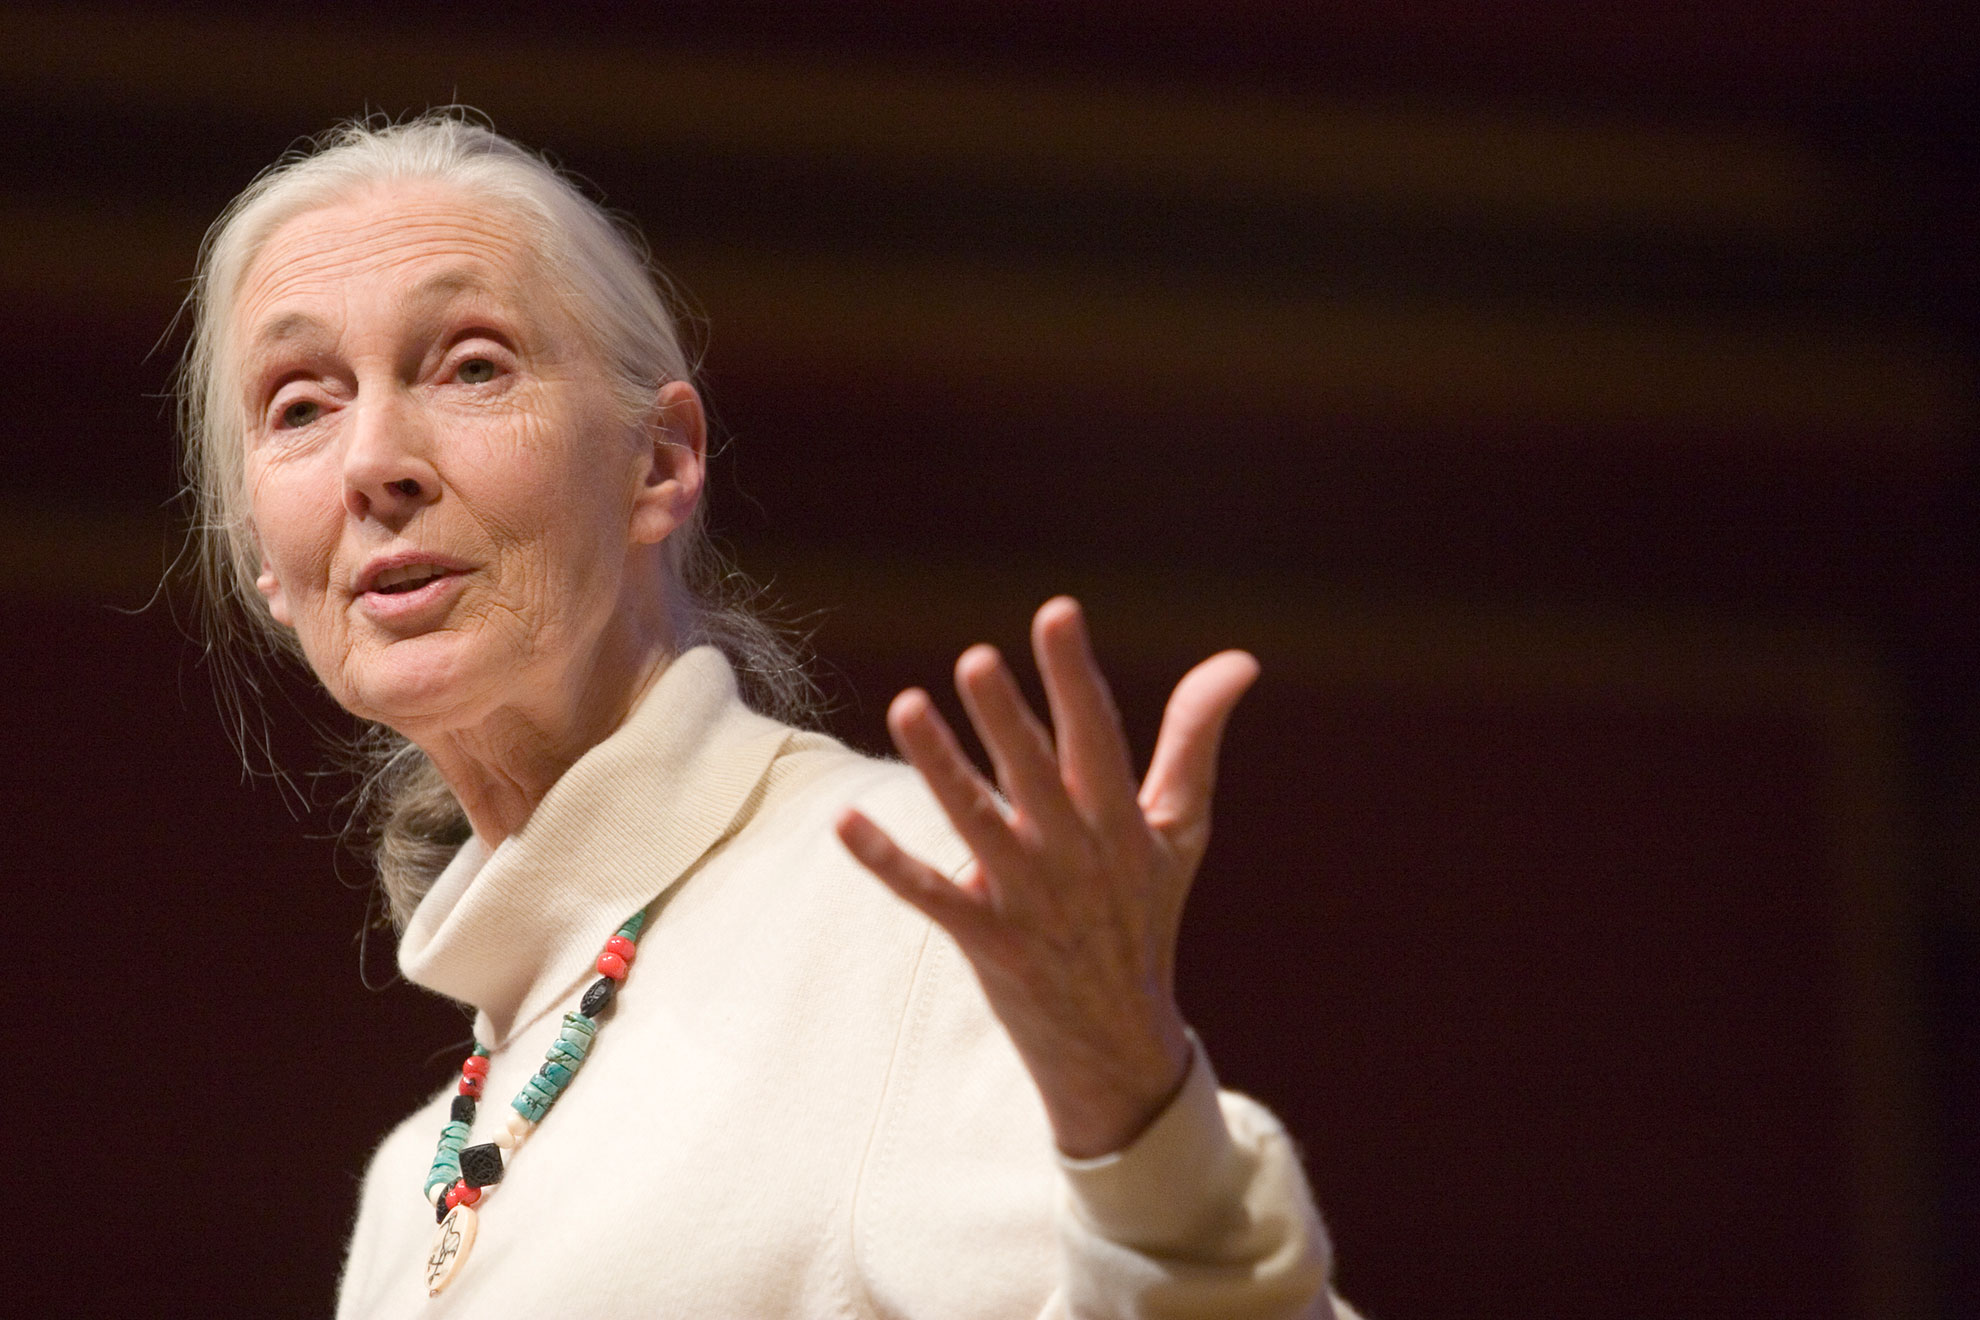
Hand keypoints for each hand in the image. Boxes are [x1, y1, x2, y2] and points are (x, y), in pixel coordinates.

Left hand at [836, 596, 1259, 1158]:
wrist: (1121, 1043)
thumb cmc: (1146, 913)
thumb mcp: (1182, 829)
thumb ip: (1195, 738)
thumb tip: (1240, 659)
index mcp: (1120, 821)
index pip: (1097, 735)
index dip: (1074, 675)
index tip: (1057, 612)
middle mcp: (1074, 856)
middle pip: (1034, 775)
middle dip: (1006, 719)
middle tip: (975, 659)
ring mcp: (1028, 901)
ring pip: (975, 825)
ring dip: (941, 768)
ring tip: (907, 707)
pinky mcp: (986, 942)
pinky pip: (930, 896)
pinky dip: (888, 862)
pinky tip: (846, 823)